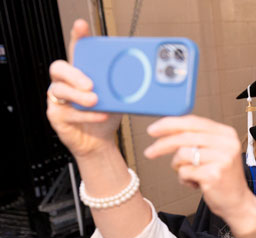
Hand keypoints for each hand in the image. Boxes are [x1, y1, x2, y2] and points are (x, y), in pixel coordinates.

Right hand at [46, 19, 121, 157]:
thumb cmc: (107, 115)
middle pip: (59, 68)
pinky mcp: (57, 116)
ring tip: (95, 101)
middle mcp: (65, 82)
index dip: (77, 37)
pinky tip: (101, 115)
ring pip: (60, 90)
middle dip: (74, 74)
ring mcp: (58, 99)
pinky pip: (68, 113)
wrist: (99, 142)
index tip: (82, 26)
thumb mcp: (118, 98)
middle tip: (90, 83)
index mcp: (80, 72)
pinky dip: (87, 114)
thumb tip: (147, 80)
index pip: (76, 50)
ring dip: (79, 95)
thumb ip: (123, 87)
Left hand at [144, 116, 255, 229]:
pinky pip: (184, 171)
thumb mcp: (215, 152)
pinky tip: (196, 184)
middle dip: (162, 145)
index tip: (153, 130)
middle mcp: (226, 143)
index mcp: (226, 134)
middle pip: (184, 137)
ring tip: (191, 175)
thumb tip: (167, 128)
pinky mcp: (213, 174)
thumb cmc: (223, 178)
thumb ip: (197, 138)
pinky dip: (184, 179)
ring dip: (179, 167)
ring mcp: (221, 159)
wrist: (238, 203)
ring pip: (182, 154)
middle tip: (150, 152)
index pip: (193, 122)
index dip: (169, 124)